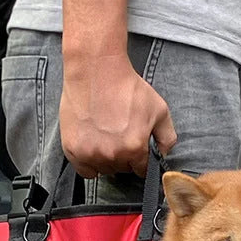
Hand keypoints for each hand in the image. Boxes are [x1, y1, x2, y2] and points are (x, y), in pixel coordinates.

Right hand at [60, 52, 176, 177]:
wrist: (96, 70)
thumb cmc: (125, 86)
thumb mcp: (159, 109)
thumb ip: (166, 137)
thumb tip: (163, 154)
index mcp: (135, 148)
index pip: (141, 170)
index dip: (140, 160)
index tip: (136, 151)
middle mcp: (113, 155)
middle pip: (122, 169)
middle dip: (124, 157)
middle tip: (119, 137)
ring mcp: (91, 154)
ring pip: (104, 170)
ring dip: (106, 159)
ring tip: (106, 137)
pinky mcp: (73, 150)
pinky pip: (84, 171)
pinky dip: (89, 163)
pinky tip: (93, 147)